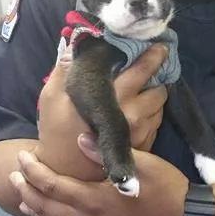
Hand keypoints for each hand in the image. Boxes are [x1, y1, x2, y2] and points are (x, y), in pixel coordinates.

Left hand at [9, 149, 187, 215]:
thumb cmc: (167, 188)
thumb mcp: (142, 163)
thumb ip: (107, 153)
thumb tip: (79, 139)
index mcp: (96, 200)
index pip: (52, 185)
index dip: (34, 170)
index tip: (24, 156)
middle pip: (47, 207)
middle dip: (27, 190)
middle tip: (15, 174)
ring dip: (36, 208)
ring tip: (23, 198)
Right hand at [35, 42, 167, 180]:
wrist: (67, 171)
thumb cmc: (58, 132)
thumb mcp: (53, 97)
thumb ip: (65, 69)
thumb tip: (75, 44)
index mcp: (115, 99)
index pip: (144, 70)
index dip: (154, 55)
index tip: (160, 46)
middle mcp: (134, 114)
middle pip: (160, 88)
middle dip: (157, 78)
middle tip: (149, 71)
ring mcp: (142, 132)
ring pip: (160, 106)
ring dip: (154, 96)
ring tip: (141, 91)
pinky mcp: (145, 145)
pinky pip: (157, 123)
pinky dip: (151, 114)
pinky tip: (137, 111)